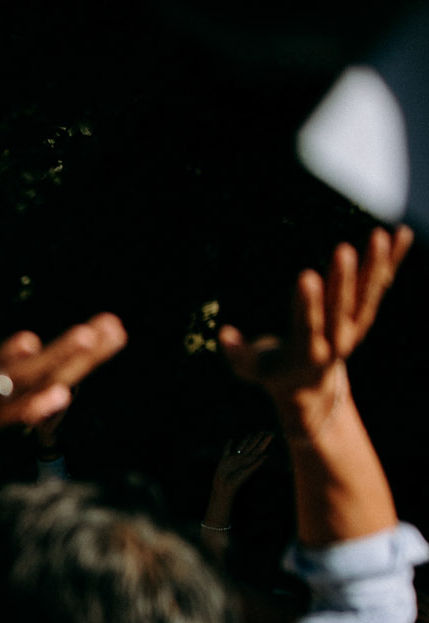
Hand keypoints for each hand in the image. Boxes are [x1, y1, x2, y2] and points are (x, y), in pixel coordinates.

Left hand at [0, 314, 127, 460]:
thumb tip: (25, 352)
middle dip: (83, 356)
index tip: (115, 331)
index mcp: (5, 406)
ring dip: (57, 358)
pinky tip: (29, 341)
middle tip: (116, 330)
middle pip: (49, 378)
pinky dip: (5, 361)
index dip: (84, 357)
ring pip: (24, 378)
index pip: (53, 379)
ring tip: (88, 334)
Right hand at [209, 432, 272, 497]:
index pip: (260, 449)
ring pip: (241, 447)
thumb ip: (256, 465)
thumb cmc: (236, 483)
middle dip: (258, 438)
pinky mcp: (225, 460)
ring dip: (246, 440)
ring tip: (251, 434)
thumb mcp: (247, 473)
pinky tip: (231, 440)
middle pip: (252, 446)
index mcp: (250, 461)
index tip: (272, 434)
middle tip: (264, 430)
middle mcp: (243, 459)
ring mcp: (234, 459)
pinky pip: (227, 450)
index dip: (265, 442)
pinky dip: (228, 445)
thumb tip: (267, 456)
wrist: (223, 489)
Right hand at [220, 226, 412, 413]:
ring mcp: (355, 325)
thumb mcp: (251, 370)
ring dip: (376, 266)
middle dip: (343, 279)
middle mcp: (337, 339)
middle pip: (342, 307)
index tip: (306, 279)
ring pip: (368, 294)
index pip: (309, 325)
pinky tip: (402, 233)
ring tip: (380, 236)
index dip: (308, 304)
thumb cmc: (273, 371)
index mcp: (307, 353)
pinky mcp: (364, 312)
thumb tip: (224, 334)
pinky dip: (393, 260)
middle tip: (343, 251)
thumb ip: (237, 354)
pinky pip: (382, 284)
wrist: (309, 385)